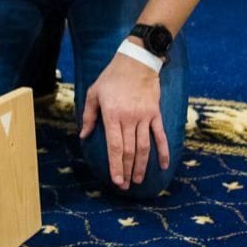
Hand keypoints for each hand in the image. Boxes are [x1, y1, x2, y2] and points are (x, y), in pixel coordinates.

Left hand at [79, 54, 168, 190]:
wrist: (136, 61)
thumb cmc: (112, 77)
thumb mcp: (94, 93)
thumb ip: (88, 116)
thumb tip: (83, 135)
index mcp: (112, 115)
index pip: (115, 147)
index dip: (116, 165)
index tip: (116, 180)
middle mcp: (129, 118)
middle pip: (130, 151)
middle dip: (127, 171)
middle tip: (125, 186)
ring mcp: (144, 116)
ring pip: (144, 147)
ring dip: (142, 166)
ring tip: (138, 180)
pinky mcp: (155, 113)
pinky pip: (160, 135)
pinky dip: (163, 151)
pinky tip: (164, 165)